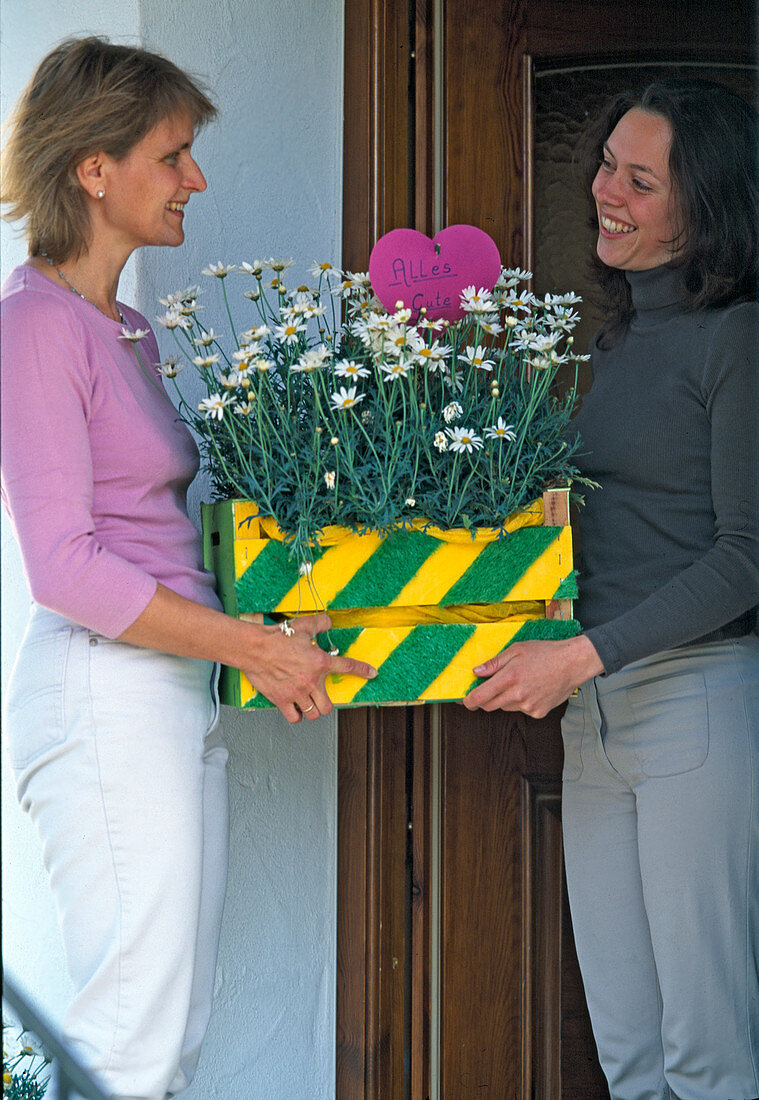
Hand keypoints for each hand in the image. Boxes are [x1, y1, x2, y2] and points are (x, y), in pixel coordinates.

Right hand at [241, 612, 376, 722]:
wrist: (254, 647)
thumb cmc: (276, 637)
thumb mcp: (302, 625)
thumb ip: (320, 624)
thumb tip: (329, 621)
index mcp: (320, 662)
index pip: (347, 666)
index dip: (362, 670)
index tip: (371, 673)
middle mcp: (311, 681)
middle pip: (328, 705)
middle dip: (326, 703)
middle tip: (321, 697)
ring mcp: (297, 693)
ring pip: (314, 714)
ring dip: (313, 710)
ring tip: (308, 703)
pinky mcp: (282, 700)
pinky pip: (295, 717)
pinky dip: (296, 715)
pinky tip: (295, 708)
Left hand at [462, 634, 603, 717]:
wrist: (573, 663)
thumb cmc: (546, 653)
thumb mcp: (516, 650)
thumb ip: (494, 663)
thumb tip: (477, 672)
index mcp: (509, 678)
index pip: (480, 697)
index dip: (468, 701)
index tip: (464, 701)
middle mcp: (517, 695)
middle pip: (490, 706)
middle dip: (485, 699)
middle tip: (490, 688)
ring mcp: (528, 706)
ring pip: (506, 707)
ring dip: (505, 699)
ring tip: (519, 683)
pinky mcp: (538, 712)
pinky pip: (522, 710)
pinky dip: (521, 702)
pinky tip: (531, 689)